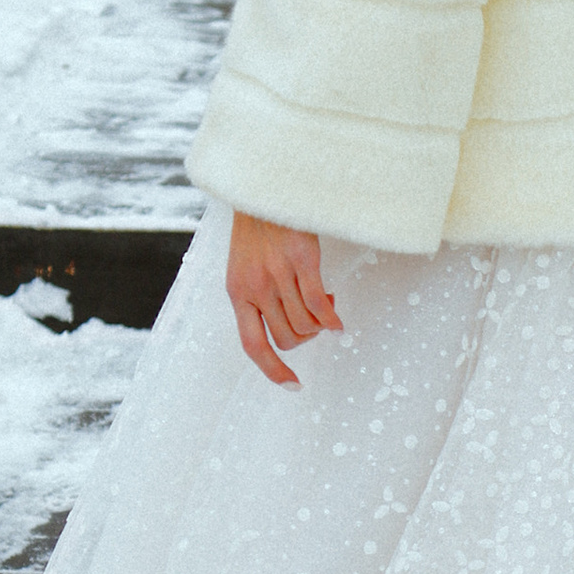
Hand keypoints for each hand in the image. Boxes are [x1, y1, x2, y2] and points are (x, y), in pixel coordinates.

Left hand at [225, 212, 339, 386]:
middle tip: (313, 320)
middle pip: (286, 338)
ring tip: (323, 305)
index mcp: (237, 293)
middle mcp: (255, 288)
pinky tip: (337, 317)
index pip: (253, 345)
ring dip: (319, 324)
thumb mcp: (244, 267)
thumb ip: (257, 297)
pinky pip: (318, 303)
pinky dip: (331, 316)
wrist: (262, 188)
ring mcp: (277, 275)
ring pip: (305, 324)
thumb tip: (289, 327)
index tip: (293, 384)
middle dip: (305, 337)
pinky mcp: (301, 261)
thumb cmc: (256, 229)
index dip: (273, 370)